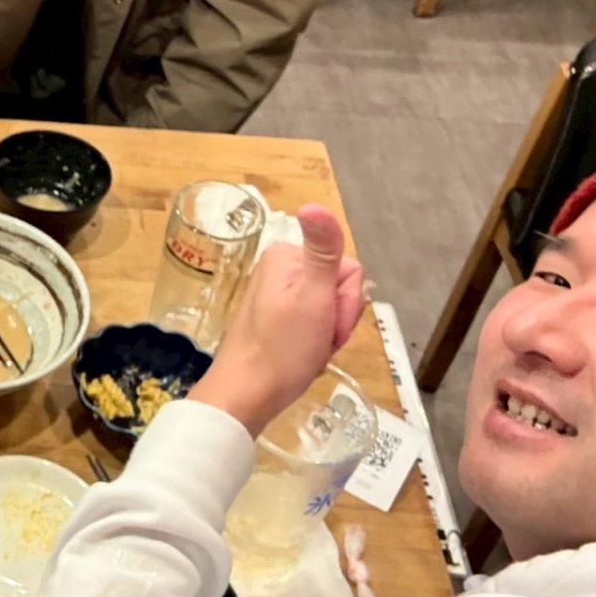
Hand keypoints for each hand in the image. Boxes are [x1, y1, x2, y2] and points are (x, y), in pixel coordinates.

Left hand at [188, 205, 365, 435]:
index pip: (349, 271)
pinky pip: (313, 324)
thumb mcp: (312, 297)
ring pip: (329, 309)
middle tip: (317, 339)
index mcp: (287, 256)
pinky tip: (303, 355)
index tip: (327, 323)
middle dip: (337, 320)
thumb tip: (314, 202)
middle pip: (339, 288)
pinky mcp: (275, 317)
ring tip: (309, 349)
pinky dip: (315, 342)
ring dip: (327, 334)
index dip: (346, 303)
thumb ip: (322, 250)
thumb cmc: (282, 349)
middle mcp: (280, 268)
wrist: (246, 394)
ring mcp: (277, 293)